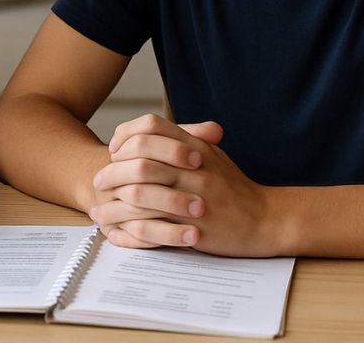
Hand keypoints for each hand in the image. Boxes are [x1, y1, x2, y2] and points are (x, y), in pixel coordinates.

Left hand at [92, 114, 278, 255]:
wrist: (266, 219)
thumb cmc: (234, 186)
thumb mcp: (211, 154)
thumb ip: (183, 139)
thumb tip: (146, 131)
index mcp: (194, 148)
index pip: (151, 128)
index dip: (126, 135)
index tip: (113, 148)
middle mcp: (192, 170)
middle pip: (140, 162)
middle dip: (112, 173)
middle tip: (98, 182)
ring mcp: (193, 200)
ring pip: (142, 197)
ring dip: (114, 206)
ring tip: (98, 213)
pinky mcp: (194, 229)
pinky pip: (153, 231)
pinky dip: (130, 234)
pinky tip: (116, 236)